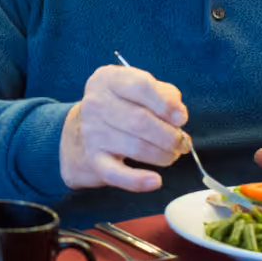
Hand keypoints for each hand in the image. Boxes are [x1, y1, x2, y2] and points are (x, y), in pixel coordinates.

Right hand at [59, 64, 189, 192]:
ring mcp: (92, 133)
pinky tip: (154, 181)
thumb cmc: (120, 106)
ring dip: (163, 155)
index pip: (140, 87)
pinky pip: (116, 174)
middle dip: (170, 136)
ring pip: (136, 147)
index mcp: (109, 80)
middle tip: (181, 142)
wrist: (80, 133)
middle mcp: (96, 104)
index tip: (181, 118)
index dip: (166, 103)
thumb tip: (178, 116)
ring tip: (171, 154)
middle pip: (140, 121)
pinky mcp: (93, 160)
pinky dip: (137, 181)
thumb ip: (164, 94)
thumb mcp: (139, 88)